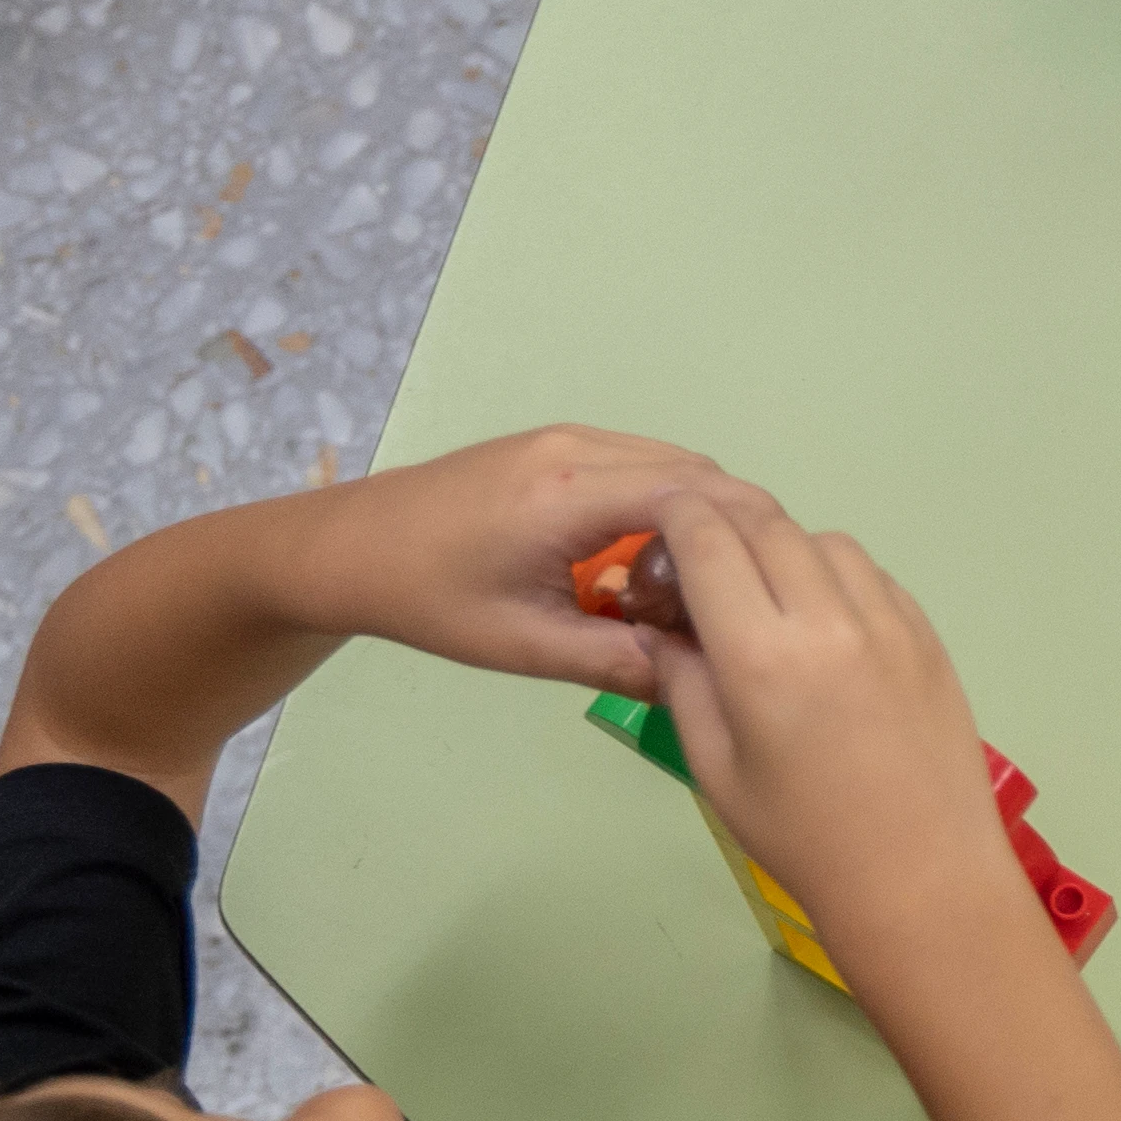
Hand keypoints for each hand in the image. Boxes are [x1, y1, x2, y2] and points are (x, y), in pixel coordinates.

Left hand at [303, 426, 734, 700]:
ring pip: (671, 463)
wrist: (348, 548)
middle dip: (732, 530)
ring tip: (702, 585)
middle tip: (746, 598)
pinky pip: (638, 463)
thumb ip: (614, 661)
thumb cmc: (428, 600)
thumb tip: (698, 683)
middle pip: (695, 473)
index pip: (696, 497)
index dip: (746, 540)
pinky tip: (654, 559)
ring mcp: (565, 437)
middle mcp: (578, 446)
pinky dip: (665, 503)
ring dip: (699, 516)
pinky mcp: (554, 443)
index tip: (773, 593)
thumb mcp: (522, 646)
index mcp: (571, 493)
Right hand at [627, 485, 1009, 963]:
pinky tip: (820, 614)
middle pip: (766, 525)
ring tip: (762, 586)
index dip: (675, 515)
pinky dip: (834, 572)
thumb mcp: (715, 767)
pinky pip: (872, 573)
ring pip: (824, 539)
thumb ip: (682, 683)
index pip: (709, 542)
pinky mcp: (926, 634)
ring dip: (782, 543)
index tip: (658, 518)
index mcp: (762, 655)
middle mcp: (827, 619)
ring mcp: (888, 621)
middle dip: (722, 519)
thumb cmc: (802, 836)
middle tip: (698, 544)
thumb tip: (661, 628)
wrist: (920, 873)